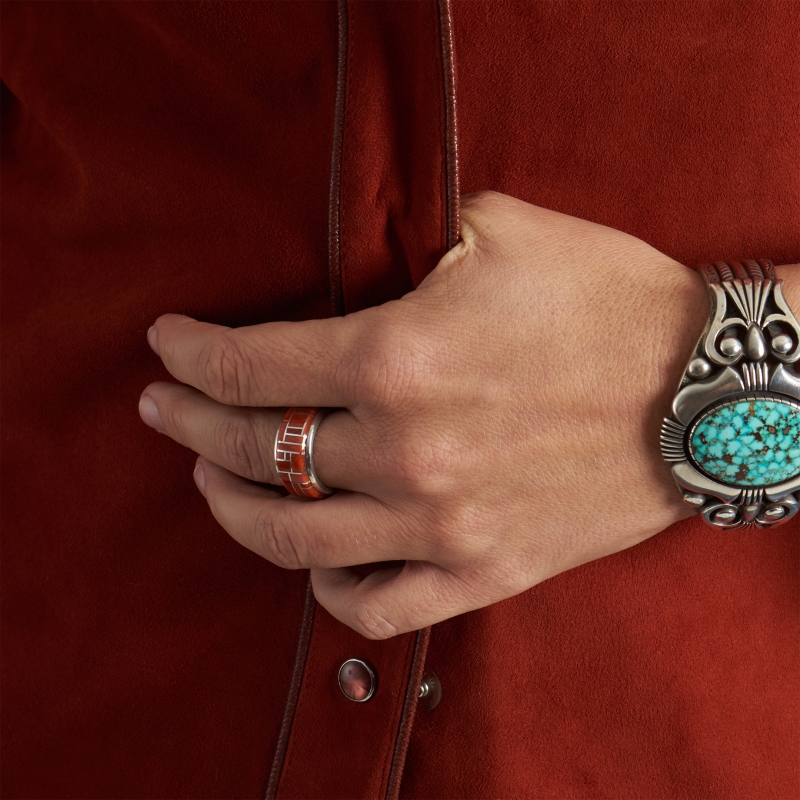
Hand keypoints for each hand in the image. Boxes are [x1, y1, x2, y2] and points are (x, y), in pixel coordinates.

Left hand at [138, 191, 793, 637]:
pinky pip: (378, 606)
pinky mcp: (485, 570)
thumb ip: (404, 248)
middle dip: (189, 426)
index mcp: (397, 356)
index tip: (165, 345)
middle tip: (163, 409)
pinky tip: (313, 564)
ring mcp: (442, 522)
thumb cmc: (607, 298)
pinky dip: (328, 591)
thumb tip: (350, 268)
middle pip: (256, 451)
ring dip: (233, 509)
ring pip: (296, 540)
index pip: (249, 367)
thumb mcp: (497, 232)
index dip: (190, 356)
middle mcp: (405, 449)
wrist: (705, 387)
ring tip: (209, 482)